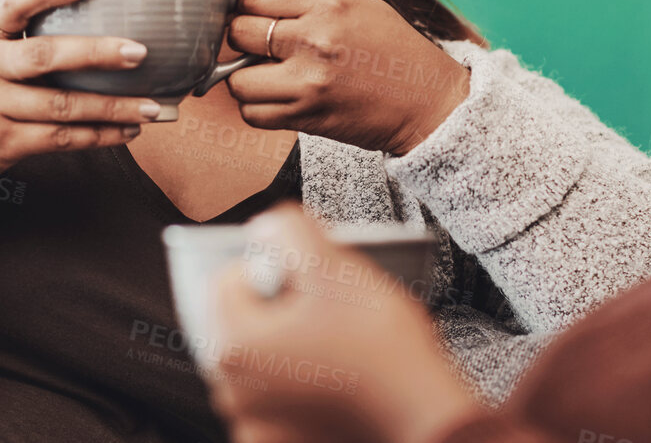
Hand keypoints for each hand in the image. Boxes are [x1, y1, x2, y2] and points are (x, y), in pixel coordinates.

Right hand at [0, 0, 166, 198]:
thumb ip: (27, 22)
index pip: (13, 4)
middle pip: (43, 57)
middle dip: (96, 53)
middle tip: (140, 52)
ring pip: (60, 107)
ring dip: (111, 107)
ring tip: (150, 106)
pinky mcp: (4, 143)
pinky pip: (59, 139)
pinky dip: (98, 136)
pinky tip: (128, 130)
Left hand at [204, 203, 481, 442]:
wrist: (423, 413)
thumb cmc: (381, 347)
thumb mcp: (335, 268)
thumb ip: (289, 231)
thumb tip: (266, 229)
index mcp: (233, 346)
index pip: (227, 281)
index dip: (267, 265)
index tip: (306, 274)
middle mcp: (231, 390)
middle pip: (241, 322)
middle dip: (275, 306)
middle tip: (323, 305)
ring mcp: (255, 422)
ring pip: (259, 359)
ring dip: (285, 344)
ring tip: (332, 339)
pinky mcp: (279, 440)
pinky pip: (276, 397)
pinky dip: (295, 381)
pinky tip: (331, 373)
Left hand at [221, 0, 470, 154]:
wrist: (428, 103)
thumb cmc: (394, 48)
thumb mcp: (358, 4)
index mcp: (327, 6)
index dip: (245, 2)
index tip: (253, 11)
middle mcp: (314, 41)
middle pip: (238, 32)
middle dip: (240, 37)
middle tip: (257, 42)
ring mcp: (308, 82)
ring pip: (237, 79)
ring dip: (244, 77)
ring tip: (265, 73)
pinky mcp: (307, 117)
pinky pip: (252, 114)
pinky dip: (257, 108)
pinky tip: (276, 97)